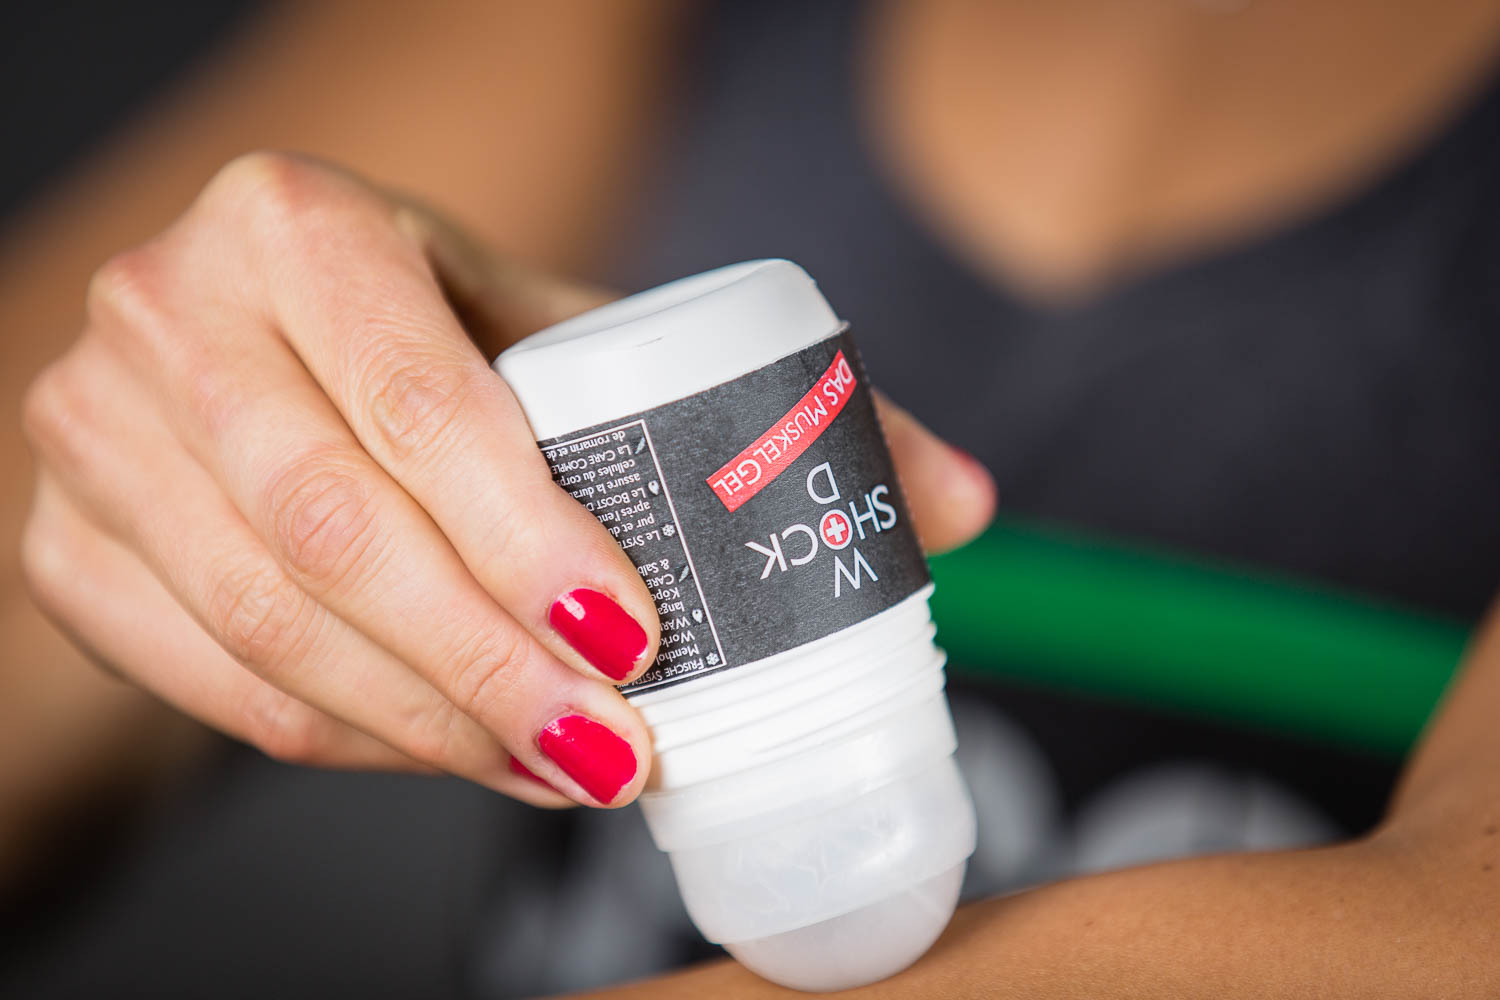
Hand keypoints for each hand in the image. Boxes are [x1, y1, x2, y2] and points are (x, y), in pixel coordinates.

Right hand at [20, 153, 996, 808]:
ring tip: (559, 766)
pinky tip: (451, 754)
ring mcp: (96, 432)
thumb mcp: (576, 329)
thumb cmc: (441, 332)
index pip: (417, 398)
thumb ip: (758, 409)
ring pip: (268, 622)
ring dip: (430, 724)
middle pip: (334, 533)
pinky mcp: (70, 540)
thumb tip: (958, 504)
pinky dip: (338, 740)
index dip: (525, 536)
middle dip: (492, 668)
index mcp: (302, 224)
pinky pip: (203, 678)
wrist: (271, 336)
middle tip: (614, 750)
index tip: (635, 639)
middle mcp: (172, 312)